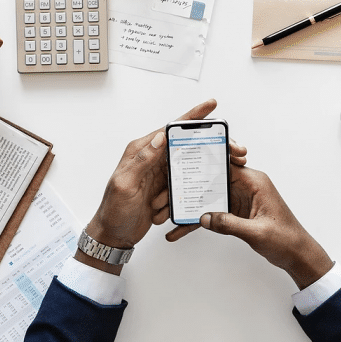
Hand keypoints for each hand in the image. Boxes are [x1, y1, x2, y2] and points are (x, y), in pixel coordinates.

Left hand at [79, 99, 246, 273]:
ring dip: (191, 178)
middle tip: (227, 149)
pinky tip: (183, 203)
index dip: (191, 117)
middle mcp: (151, 158)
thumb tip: (160, 137)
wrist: (113, 235)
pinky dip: (184, 194)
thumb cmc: (113, 210)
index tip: (210, 106)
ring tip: (191, 186)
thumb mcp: (125, 184)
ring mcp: (159, 174)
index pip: (170, 129)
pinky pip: (183, 185)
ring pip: (186, 167)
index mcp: (141, 151)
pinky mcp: (164, 188)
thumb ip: (142, 160)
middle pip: (184, 144)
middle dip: (203, 147)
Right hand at [166, 165, 331, 289]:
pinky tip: (180, 231)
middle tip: (164, 196)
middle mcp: (245, 186)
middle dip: (187, 188)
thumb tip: (205, 217)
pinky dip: (198, 221)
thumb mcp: (257, 232)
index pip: (225, 164)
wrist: (297, 255)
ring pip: (207, 197)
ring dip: (188, 206)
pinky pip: (212, 213)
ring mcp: (239, 199)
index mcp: (254, 181)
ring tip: (165, 214)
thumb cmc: (286, 239)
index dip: (202, 163)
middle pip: (210, 180)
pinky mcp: (235, 212)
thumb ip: (230, 223)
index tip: (182, 164)